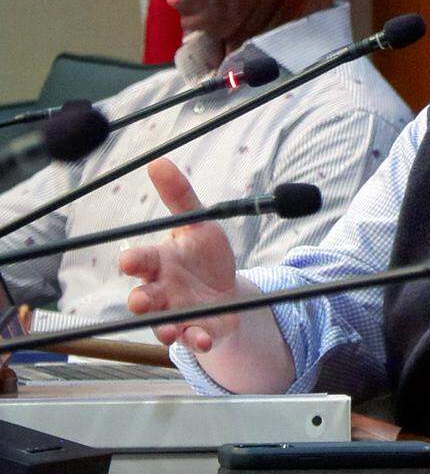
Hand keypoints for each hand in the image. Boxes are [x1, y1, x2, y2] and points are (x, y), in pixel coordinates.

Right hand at [119, 158, 238, 352]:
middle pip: (143, 297)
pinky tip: (204, 338)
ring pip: (161, 324)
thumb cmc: (204, 255)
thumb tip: (158, 162)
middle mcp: (162, 290)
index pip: (141, 260)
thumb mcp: (199, 224)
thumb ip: (180, 197)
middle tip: (140, 301)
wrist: (226, 289)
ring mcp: (176, 314)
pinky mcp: (195, 330)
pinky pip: (191, 339)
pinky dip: (196, 340)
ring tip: (170, 330)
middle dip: (140, 300)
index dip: (134, 261)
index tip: (129, 261)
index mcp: (160, 262)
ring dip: (164, 327)